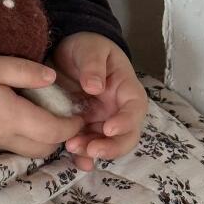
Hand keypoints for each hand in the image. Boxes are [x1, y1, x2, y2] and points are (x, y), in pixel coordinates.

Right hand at [0, 50, 85, 157]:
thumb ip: (26, 71)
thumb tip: (53, 77)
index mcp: (15, 118)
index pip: (55, 131)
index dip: (72, 124)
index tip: (80, 111)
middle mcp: (7, 137)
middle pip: (45, 147)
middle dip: (61, 135)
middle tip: (66, 114)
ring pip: (31, 150)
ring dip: (45, 139)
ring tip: (48, 116)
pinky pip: (15, 146)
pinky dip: (29, 138)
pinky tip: (25, 118)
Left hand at [47, 32, 147, 170]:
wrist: (69, 48)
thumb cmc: (88, 46)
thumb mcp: (91, 49)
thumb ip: (93, 66)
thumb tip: (95, 87)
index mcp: (126, 90)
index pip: (134, 110)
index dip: (125, 122)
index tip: (109, 128)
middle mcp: (118, 109)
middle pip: (125, 136)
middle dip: (111, 147)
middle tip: (91, 149)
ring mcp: (102, 119)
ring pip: (105, 143)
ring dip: (92, 151)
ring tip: (72, 148)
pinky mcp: (85, 125)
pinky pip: (87, 142)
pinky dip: (82, 153)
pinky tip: (73, 157)